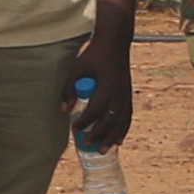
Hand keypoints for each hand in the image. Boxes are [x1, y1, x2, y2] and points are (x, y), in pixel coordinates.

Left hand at [73, 37, 135, 154]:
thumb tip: (64, 110)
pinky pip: (127, 117)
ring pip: (120, 122)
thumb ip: (69, 89)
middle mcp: (119, 94)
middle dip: (98, 135)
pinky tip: (119, 140)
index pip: (95, 111)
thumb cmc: (94, 56)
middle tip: (86, 145)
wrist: (115, 44)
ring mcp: (126, 96)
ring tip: (104, 150)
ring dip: (112, 138)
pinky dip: (123, 130)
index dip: (84, 122)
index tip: (74, 129)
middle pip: (109, 121)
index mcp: (107, 88)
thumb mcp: (77, 69)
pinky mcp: (128, 96)